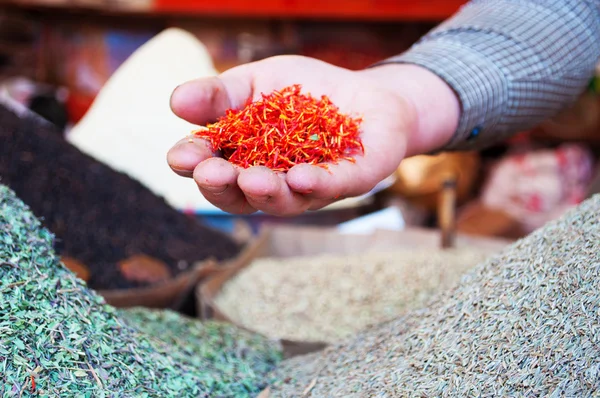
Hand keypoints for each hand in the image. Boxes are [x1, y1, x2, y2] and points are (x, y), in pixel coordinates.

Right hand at [167, 55, 458, 215]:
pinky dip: (316, 184)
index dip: (194, 164)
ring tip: (251, 179)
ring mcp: (312, 186)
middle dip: (223, 186)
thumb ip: (220, 94)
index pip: (212, 167)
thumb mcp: (256, 83)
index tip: (179, 156)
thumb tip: (175, 101)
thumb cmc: (303, 93)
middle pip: (242, 195)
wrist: (367, 93)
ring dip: (266, 192)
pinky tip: (300, 177)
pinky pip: (332, 186)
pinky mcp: (350, 180)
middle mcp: (274, 182)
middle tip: (209, 173)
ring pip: (285, 200)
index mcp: (244, 159)